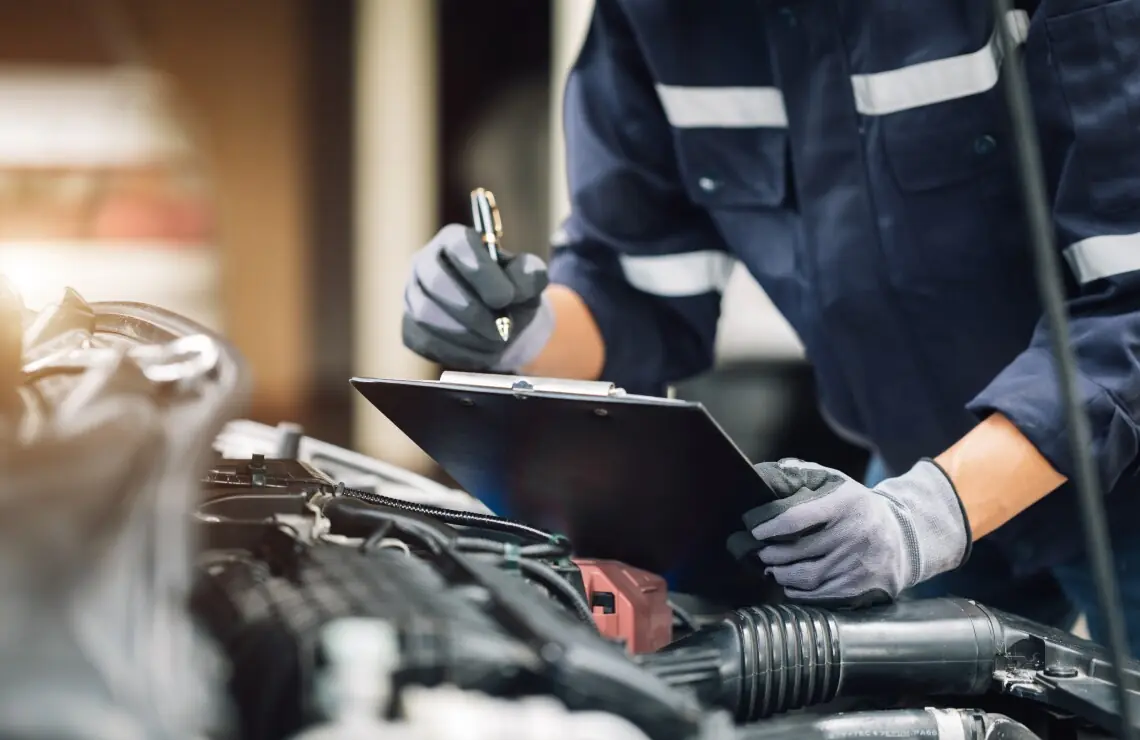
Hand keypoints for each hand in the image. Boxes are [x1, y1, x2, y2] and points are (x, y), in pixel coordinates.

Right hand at [403, 224, 552, 371]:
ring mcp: (413, 294)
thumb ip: (530, 275)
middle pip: (436, 281)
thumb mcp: (530, 278)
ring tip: (495, 341)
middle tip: (501, 330)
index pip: (458, 245)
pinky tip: (480, 350)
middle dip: (472, 311)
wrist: (500, 322)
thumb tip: (515, 288)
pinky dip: (457, 351)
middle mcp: (426, 262)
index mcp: (455, 239)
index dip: (481, 272)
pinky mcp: (410, 326)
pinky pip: (425, 340)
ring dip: (466, 335)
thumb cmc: (512, 292)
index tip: (505, 298)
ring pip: (427, 315)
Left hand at [728, 459, 971, 607]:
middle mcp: (854, 534)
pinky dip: (800, 593)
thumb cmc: (859, 508)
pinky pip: (821, 595)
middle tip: (760, 553)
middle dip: (771, 554)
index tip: (756, 531)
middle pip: (798, 551)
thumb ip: (807, 474)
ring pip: (807, 577)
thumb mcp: (840, 484)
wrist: (905, 538)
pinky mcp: (862, 586)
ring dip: (782, 575)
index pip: (797, 518)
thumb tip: (776, 471)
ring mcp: (859, 563)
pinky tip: (791, 585)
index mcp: (846, 504)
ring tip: (772, 568)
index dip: (770, 527)